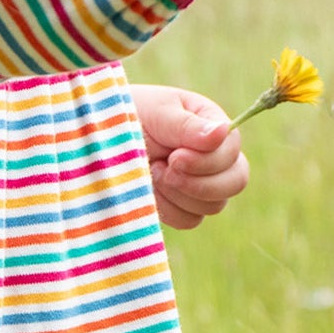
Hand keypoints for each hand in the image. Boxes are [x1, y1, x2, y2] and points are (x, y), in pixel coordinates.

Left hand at [129, 83, 249, 230]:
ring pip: (212, 205)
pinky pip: (189, 220)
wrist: (98, 137)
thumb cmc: (128, 113)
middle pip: (235, 182)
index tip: (173, 156)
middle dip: (198, 182)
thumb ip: (188, 125)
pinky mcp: (181, 206)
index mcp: (213, 127)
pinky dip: (168, 208)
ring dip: (178, 193)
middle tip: (164, 169)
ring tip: (152, 171)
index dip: (207, 161)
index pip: (232, 153)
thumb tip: (223, 132)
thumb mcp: (157, 112)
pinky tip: (150, 187)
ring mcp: (200, 183)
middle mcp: (213, 157)